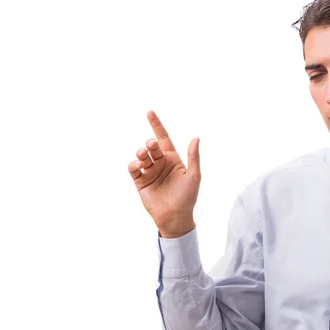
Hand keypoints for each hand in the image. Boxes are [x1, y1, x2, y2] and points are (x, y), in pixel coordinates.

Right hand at [128, 111, 200, 237]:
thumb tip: (196, 137)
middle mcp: (160, 164)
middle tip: (150, 145)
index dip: (157, 125)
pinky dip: (133, 164)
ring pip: (142, 156)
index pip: (163, 138)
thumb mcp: (194, 175)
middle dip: (150, 143)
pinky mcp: (140, 182)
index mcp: (173, 159)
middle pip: (152, 147)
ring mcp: (150, 172)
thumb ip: (193, 157)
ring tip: (143, 155)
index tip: (150, 113)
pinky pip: (133, 169)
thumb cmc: (187, 197)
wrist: (175, 217)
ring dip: (141, 152)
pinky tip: (138, 165)